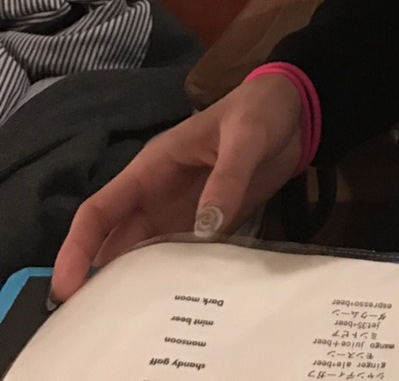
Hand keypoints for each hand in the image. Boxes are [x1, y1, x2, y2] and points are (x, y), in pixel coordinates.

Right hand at [50, 75, 303, 300]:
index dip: (78, 247)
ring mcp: (184, 211)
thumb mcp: (245, 136)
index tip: (67, 286)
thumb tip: (206, 227)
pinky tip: (181, 304)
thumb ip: (227, 177)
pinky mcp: (212, 222)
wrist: (297, 110)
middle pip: (117, 243)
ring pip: (149, 255)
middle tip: (95, 323)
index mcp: (152, 167)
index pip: (100, 210)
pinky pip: (186, 256)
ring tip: (134, 322)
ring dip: (140, 285)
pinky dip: (179, 279)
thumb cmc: (261, 110)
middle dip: (102, 279)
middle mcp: (159, 194)